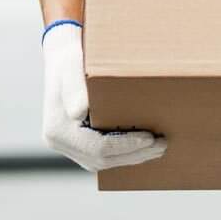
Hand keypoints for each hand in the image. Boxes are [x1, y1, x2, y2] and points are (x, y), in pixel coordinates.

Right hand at [41, 22, 166, 171]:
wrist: (63, 58)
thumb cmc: (73, 60)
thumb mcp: (73, 67)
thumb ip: (75, 88)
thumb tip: (79, 112)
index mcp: (57, 129)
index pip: (96, 148)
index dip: (125, 146)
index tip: (150, 138)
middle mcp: (59, 142)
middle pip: (101, 160)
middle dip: (134, 154)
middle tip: (163, 145)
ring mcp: (68, 145)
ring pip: (102, 161)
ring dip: (132, 157)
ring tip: (158, 147)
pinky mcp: (77, 143)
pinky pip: (101, 156)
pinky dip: (124, 153)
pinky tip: (144, 146)